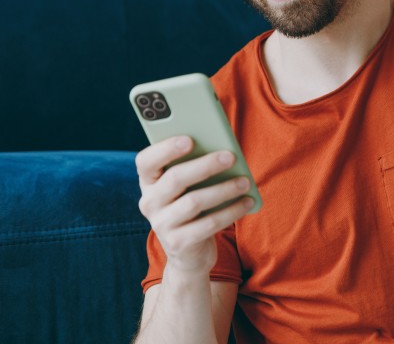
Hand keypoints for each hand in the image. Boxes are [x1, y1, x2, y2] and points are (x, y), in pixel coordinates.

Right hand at [136, 136, 254, 273]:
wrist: (189, 255)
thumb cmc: (192, 209)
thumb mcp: (187, 189)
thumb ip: (195, 168)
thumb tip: (222, 150)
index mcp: (149, 182)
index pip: (146, 161)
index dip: (165, 149)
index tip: (190, 139)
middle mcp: (149, 203)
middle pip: (175, 178)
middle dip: (205, 165)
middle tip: (230, 156)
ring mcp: (162, 225)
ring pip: (194, 201)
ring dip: (223, 189)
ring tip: (245, 182)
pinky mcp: (179, 243)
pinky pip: (208, 224)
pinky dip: (231, 211)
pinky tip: (247, 202)